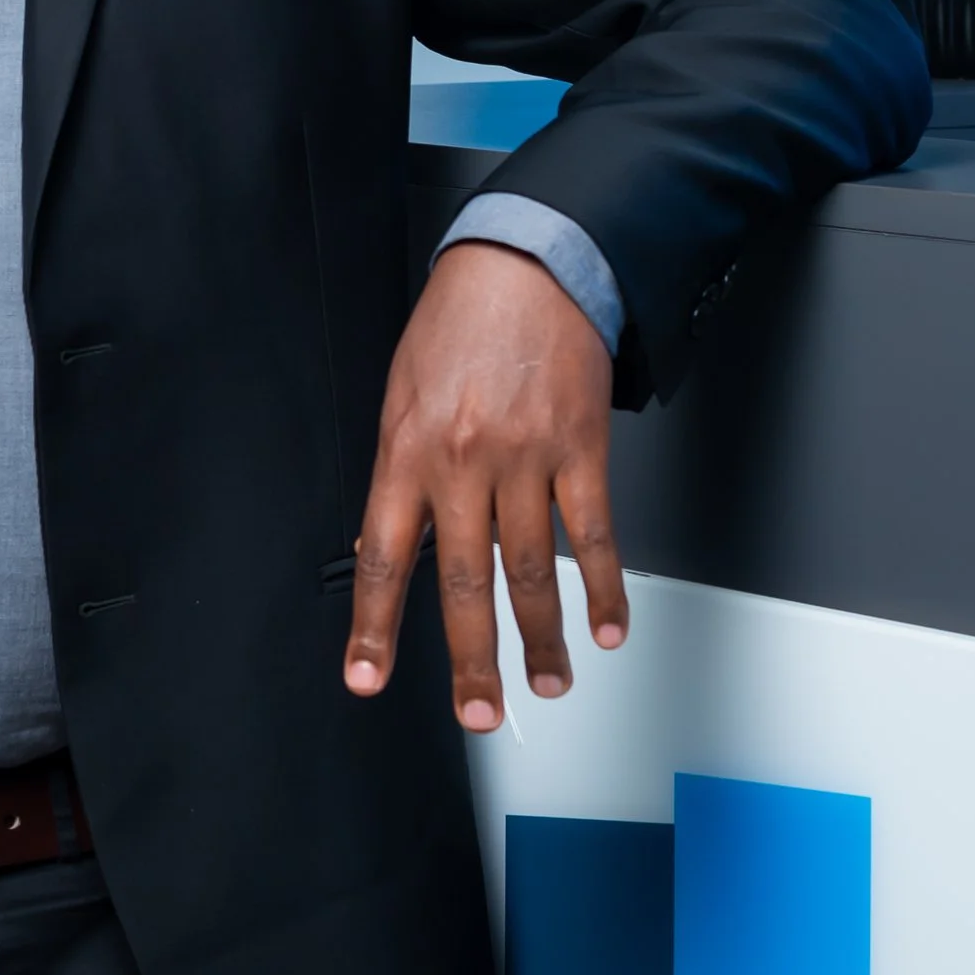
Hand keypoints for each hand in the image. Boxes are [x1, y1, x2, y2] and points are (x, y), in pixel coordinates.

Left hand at [344, 240, 627, 730]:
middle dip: (472, 660)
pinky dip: (604, 587)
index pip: (384, 556)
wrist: (529, 260)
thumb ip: (403, 471)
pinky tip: (606, 625)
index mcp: (407, 448)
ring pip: (533, 570)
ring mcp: (526, 457)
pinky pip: (595, 533)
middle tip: (480, 714)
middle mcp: (463, 460)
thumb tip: (400, 545)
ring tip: (546, 682)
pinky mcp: (581, 447)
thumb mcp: (403, 393)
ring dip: (542, 637)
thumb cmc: (459, 322)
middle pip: (465, 582)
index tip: (368, 678)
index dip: (376, 625)